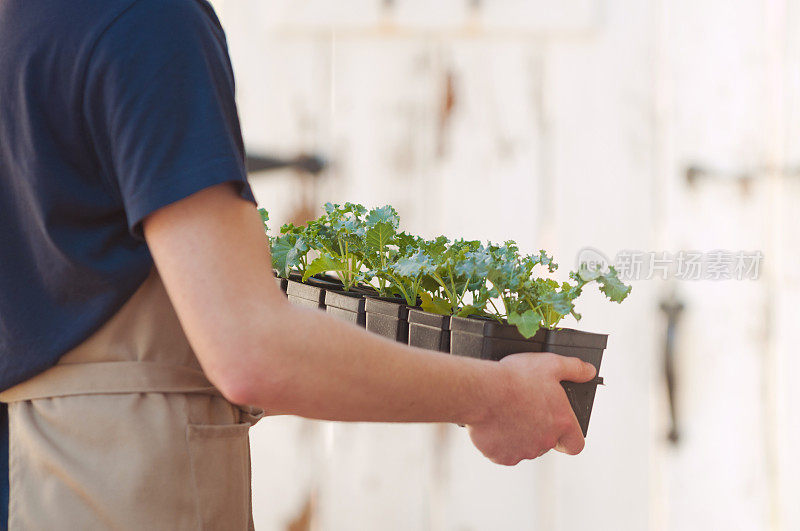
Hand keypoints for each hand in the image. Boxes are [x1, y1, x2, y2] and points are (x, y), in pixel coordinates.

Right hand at [467, 353, 595, 465]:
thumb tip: (589, 371)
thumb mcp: (550, 364)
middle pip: (546, 442)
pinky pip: (502, 452)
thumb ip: (574, 368)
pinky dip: (499, 442)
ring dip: (518, 435)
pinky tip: (493, 423)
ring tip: (506, 412)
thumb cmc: (515, 379)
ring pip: (524, 447)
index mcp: (562, 423)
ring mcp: (523, 451)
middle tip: (524, 409)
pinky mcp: (501, 456)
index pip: (576, 444)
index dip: (569, 437)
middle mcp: (545, 442)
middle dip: (537, 429)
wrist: (482, 392)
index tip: (559, 428)